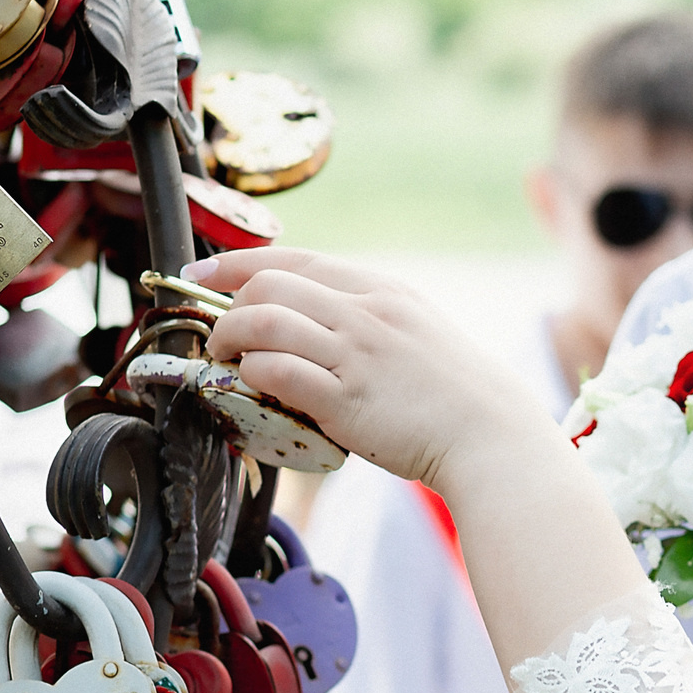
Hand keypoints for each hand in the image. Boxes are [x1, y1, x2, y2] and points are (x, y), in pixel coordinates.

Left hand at [195, 249, 559, 498]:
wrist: (489, 434)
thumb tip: (317, 319)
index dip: (238, 261)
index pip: (297, 258)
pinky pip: (276, 370)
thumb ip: (371, 318)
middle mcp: (365, 312)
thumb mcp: (418, 330)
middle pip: (270, 283)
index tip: (203, 272)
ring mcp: (355, 353)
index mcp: (383, 290)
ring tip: (224, 361)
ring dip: (229, 339)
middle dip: (228, 305)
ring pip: (263, 321)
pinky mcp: (346, 399)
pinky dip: (250, 373)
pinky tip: (250, 385)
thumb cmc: (456, 393)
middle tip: (218, 334)